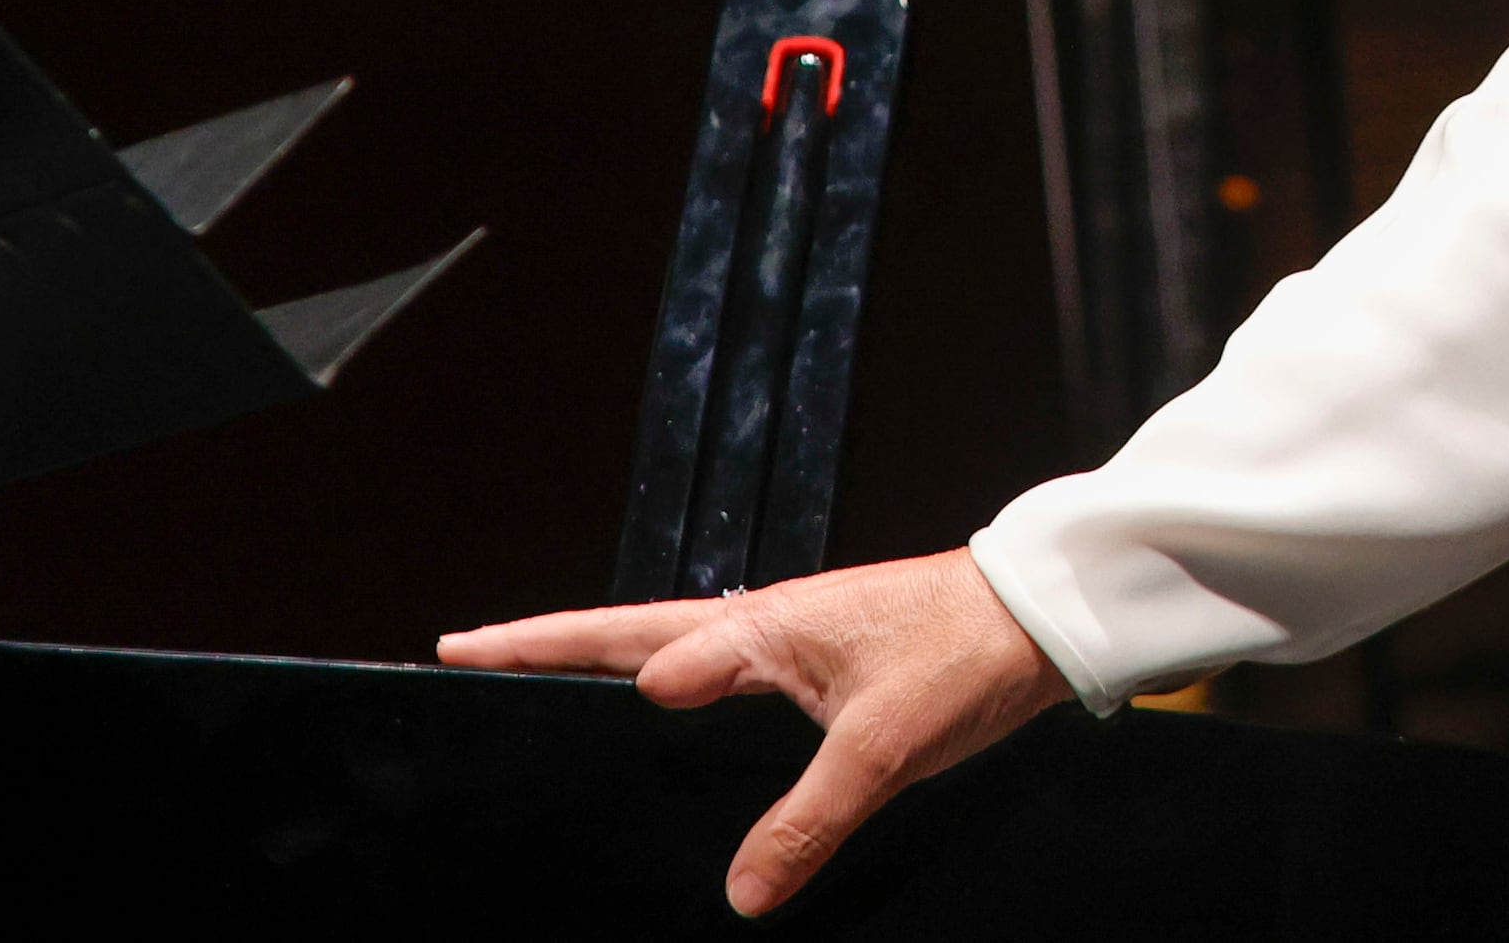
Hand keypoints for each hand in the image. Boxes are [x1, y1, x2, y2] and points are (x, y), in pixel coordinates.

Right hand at [439, 548, 1073, 915]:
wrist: (1046, 614)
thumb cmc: (969, 652)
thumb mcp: (884, 747)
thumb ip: (807, 820)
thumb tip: (738, 895)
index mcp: (760, 628)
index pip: (633, 651)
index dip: (556, 665)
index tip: (475, 676)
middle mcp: (763, 625)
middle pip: (629, 633)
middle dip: (545, 643)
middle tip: (463, 650)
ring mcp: (790, 641)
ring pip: (672, 649)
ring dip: (605, 661)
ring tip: (538, 680)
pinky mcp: (821, 663)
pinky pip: (725, 678)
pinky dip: (677, 690)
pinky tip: (668, 720)